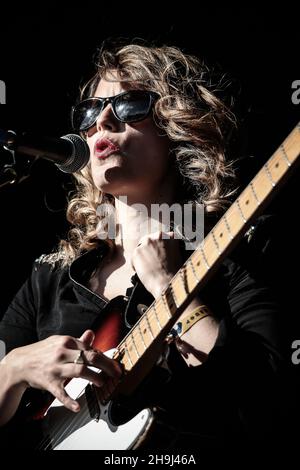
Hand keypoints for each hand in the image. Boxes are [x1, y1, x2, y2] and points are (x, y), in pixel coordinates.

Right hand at [3, 330, 121, 411]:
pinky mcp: (50, 383)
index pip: (90, 348)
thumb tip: (91, 334)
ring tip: (102, 382)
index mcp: (66, 342)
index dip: (103, 356)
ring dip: (94, 377)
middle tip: (116, 372)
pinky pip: (61, 393)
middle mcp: (62, 353)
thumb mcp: (59, 342)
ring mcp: (56, 368)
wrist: (20, 363)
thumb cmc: (42, 352)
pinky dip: (69, 401)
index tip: (112, 363)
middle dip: (106, 364)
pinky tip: (77, 407)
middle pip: (89, 357)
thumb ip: (77, 340)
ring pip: (80, 371)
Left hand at [131, 231, 182, 298]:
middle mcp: (158, 236)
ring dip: (143, 258)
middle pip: (149, 241)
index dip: (158, 248)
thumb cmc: (175, 274)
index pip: (160, 239)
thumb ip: (169, 249)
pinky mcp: (137, 252)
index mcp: (170, 236)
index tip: (158, 254)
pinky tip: (144, 272)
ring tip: (149, 269)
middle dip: (149, 251)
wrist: (168, 283)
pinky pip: (134, 258)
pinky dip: (136, 266)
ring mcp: (146, 243)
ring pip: (141, 249)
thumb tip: (162, 251)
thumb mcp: (177, 256)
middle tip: (153, 262)